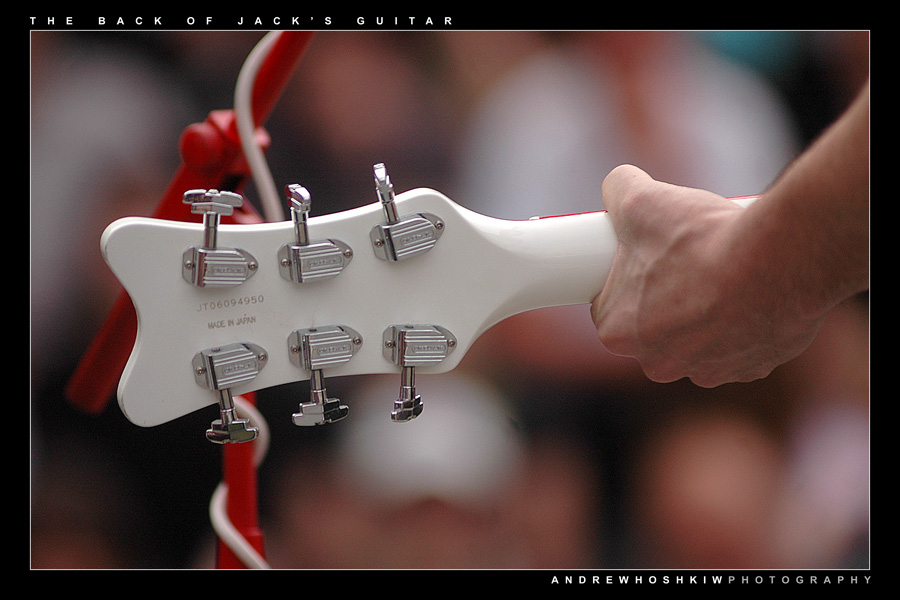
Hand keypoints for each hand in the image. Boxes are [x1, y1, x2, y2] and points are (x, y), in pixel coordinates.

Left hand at [591, 165, 822, 386]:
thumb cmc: (701, 240)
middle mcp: (657, 364)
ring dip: (704, 313)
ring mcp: (706, 372)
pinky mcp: (750, 370)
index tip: (643, 259)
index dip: (626, 277)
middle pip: (652, 327)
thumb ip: (617, 189)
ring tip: (720, 273)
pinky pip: (738, 346)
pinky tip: (750, 294)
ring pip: (696, 338)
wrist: (778, 261)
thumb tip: (616, 185)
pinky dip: (743, 323)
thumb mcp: (640, 200)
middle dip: (665, 297)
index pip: (609, 305)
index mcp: (618, 333)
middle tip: (685, 259)